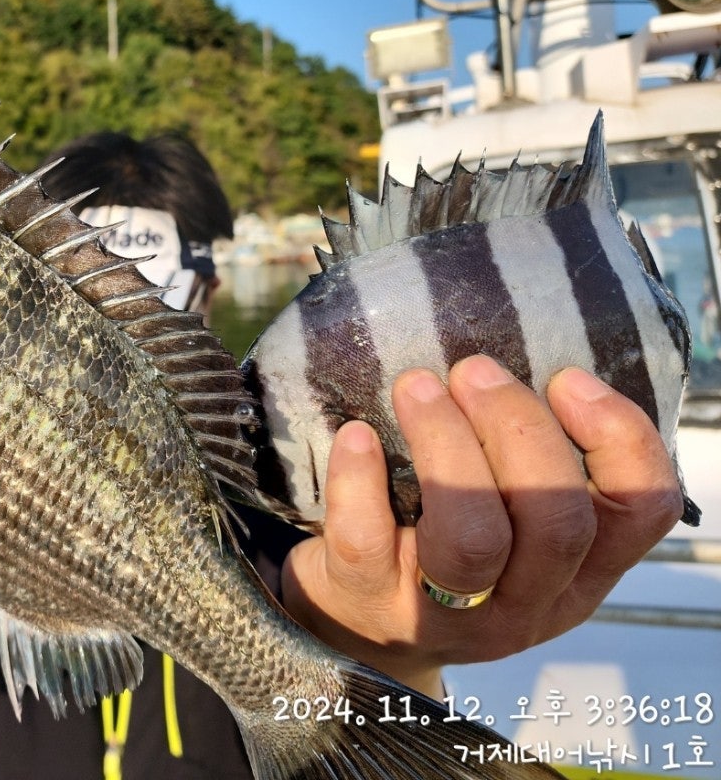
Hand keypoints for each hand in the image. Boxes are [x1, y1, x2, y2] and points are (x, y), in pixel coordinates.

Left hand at [280, 354, 682, 696]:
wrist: (355, 629)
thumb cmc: (440, 547)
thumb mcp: (508, 525)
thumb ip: (528, 467)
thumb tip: (512, 364)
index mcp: (577, 573)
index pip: (640, 510)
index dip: (618, 435)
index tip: (566, 378)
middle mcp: (526, 603)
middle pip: (557, 518)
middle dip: (518, 426)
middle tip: (472, 370)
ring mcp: (447, 616)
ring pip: (473, 536)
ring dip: (447, 444)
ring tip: (416, 386)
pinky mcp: (369, 604)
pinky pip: (368, 541)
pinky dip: (360, 478)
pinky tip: (354, 435)